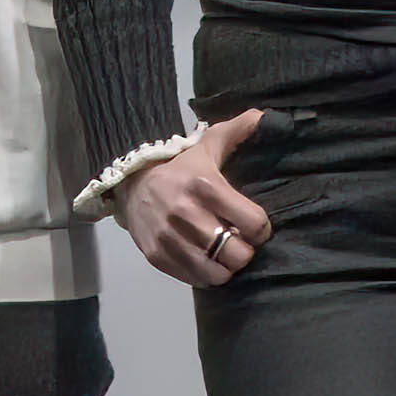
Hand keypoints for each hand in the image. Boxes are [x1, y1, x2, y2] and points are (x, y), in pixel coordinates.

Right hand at [114, 111, 276, 287]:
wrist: (129, 182)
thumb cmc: (178, 166)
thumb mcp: (206, 145)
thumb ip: (238, 131)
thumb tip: (266, 116)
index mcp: (205, 185)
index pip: (254, 223)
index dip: (261, 228)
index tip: (254, 225)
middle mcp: (186, 213)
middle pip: (238, 254)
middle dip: (245, 251)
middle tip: (239, 242)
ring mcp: (169, 238)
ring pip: (217, 273)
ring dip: (226, 266)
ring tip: (223, 254)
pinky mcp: (157, 256)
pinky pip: (194, 279)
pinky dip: (205, 274)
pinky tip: (205, 260)